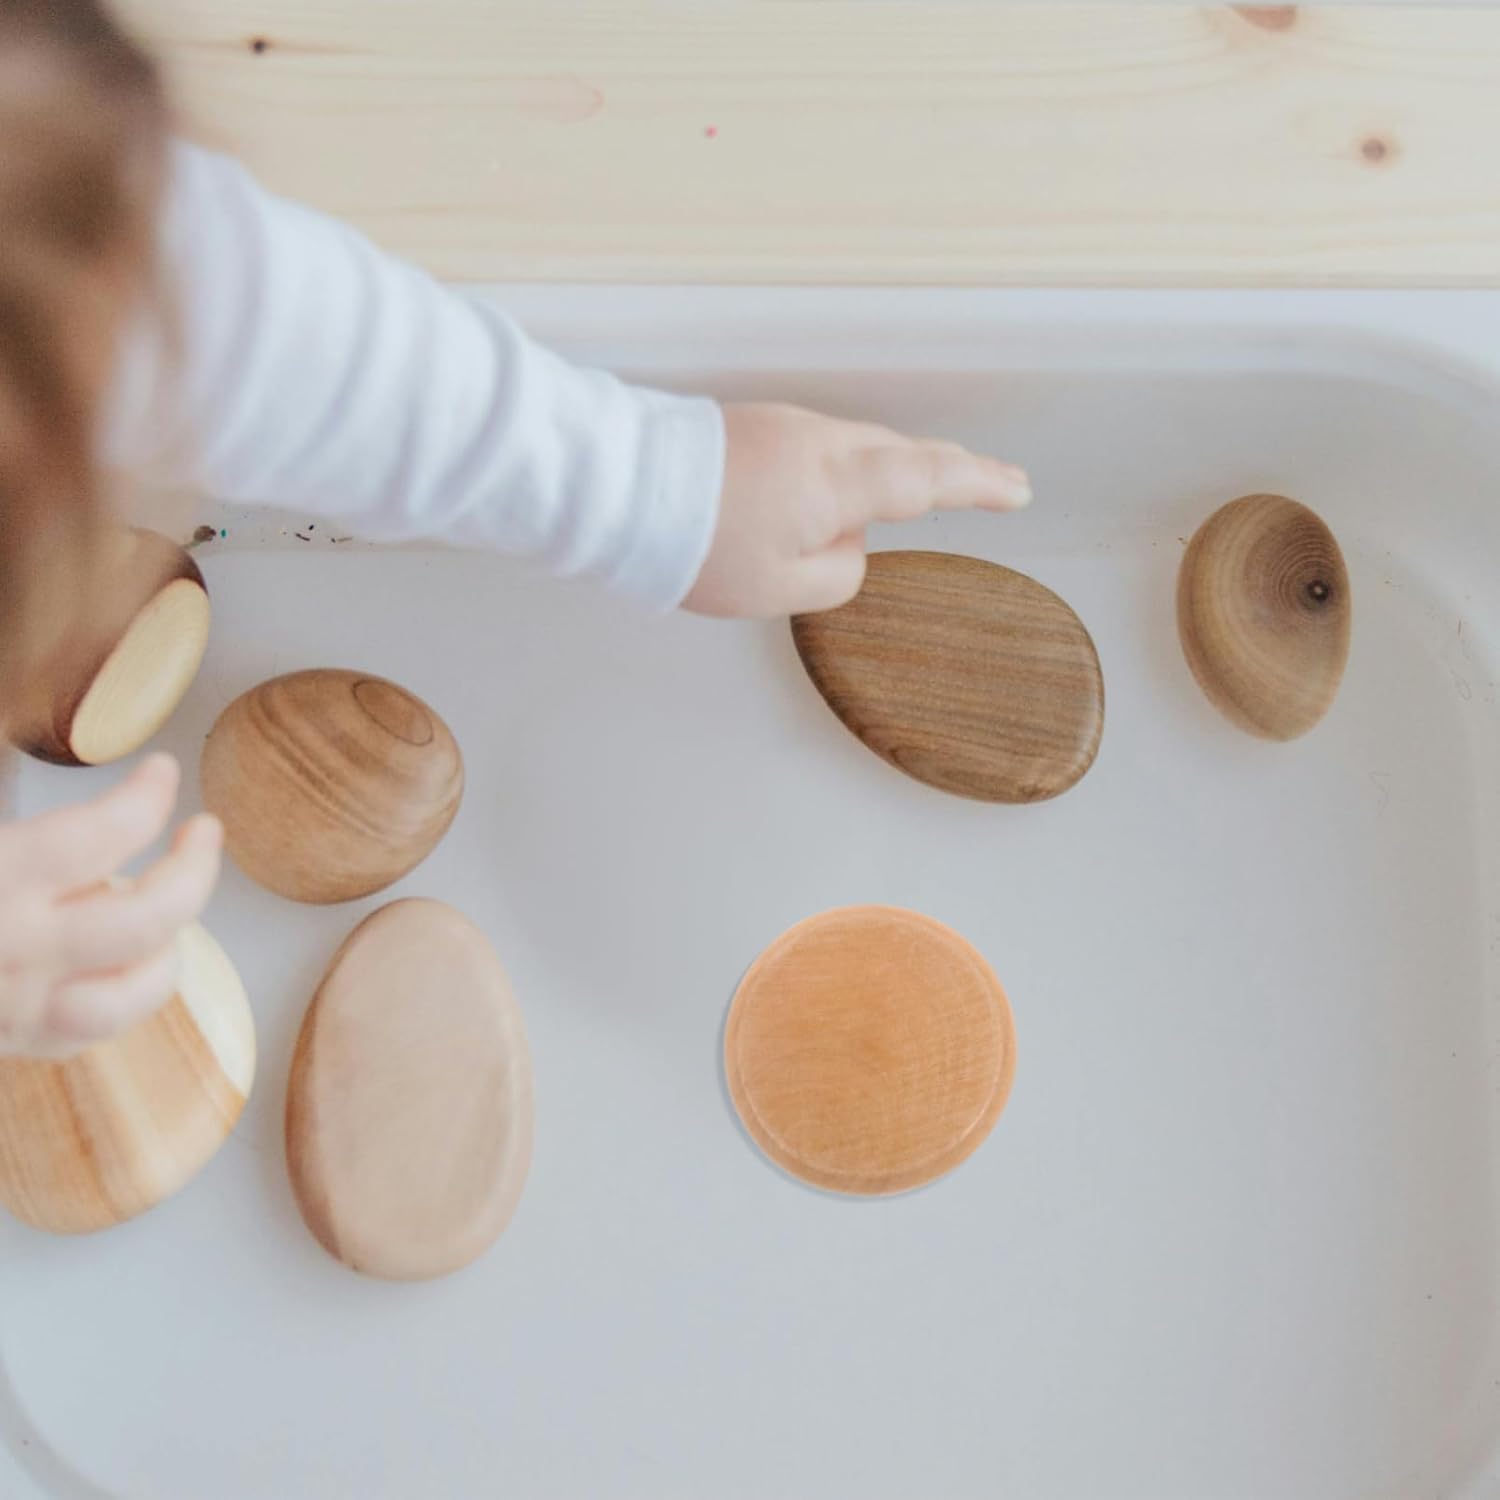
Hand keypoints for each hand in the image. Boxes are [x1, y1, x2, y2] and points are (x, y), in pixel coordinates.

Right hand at [0, 754, 222, 1058]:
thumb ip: (20, 835)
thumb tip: (76, 825)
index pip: (106, 832)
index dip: (148, 797)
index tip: (163, 774)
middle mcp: (15, 950)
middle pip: (152, 914)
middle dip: (197, 869)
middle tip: (205, 831)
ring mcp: (15, 1009)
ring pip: (140, 989)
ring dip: (172, 940)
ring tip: (171, 900)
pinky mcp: (8, 1046)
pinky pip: (91, 1031)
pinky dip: (125, 992)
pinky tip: (125, 958)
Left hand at [683, 402, 1031, 617]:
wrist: (617, 486)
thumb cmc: (696, 545)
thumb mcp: (778, 589)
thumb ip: (834, 574)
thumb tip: (851, 547)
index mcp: (836, 481)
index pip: (927, 481)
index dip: (978, 486)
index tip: (1018, 490)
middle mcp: (819, 442)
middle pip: (901, 451)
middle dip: (953, 467)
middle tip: (996, 480)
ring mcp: (785, 426)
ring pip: (860, 446)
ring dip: (896, 467)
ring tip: (926, 487)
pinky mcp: (755, 426)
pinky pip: (823, 446)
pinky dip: (850, 465)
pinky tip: (840, 491)